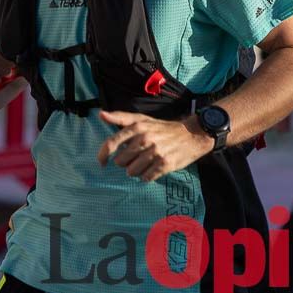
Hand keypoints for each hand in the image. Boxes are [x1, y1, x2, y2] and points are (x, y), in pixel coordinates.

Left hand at [97, 110, 213, 181]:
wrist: (191, 135)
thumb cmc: (162, 128)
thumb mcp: (142, 119)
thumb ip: (121, 117)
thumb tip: (101, 114)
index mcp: (137, 127)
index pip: (112, 143)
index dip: (103, 155)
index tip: (102, 163)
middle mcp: (145, 139)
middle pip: (121, 161)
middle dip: (125, 162)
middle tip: (136, 157)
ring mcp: (155, 152)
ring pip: (132, 172)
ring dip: (136, 171)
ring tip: (145, 163)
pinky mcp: (164, 164)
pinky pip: (146, 178)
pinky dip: (147, 176)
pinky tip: (153, 168)